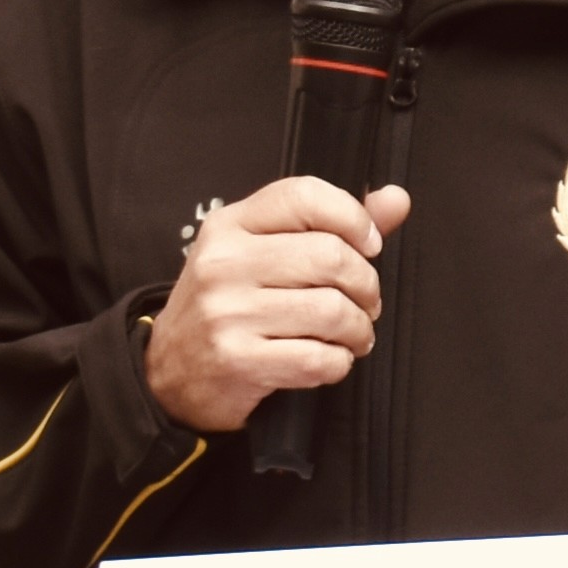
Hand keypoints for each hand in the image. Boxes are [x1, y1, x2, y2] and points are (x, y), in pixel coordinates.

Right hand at [143, 178, 413, 433]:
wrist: (170, 371)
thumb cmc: (230, 304)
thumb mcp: (265, 253)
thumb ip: (333, 225)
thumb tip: (396, 199)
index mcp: (231, 225)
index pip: (305, 196)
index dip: (354, 218)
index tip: (369, 245)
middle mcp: (223, 263)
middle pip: (331, 256)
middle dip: (366, 285)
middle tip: (364, 302)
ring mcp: (226, 312)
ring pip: (332, 310)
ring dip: (358, 329)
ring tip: (352, 334)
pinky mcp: (236, 360)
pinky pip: (319, 358)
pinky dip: (339, 363)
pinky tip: (329, 359)